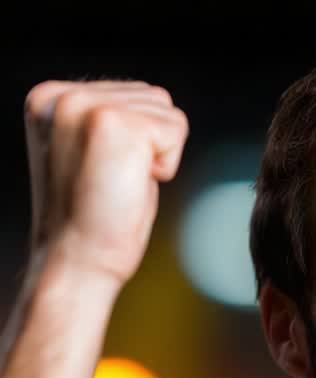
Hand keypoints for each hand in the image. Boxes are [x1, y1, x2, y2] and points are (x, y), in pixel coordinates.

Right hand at [23, 80, 188, 285]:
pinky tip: (132, 184)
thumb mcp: (94, 152)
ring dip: (160, 153)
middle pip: (155, 98)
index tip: (104, 172)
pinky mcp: (113, 121)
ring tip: (120, 181)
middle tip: (114, 180)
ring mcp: (84, 104)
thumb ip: (112, 118)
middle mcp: (61, 95)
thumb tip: (151, 99)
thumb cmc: (93, 216)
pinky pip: (176, 130)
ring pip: (169, 113)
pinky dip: (167, 164)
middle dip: (152, 143)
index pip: (134, 93)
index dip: (139, 140)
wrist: (77, 258)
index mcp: (51, 98)